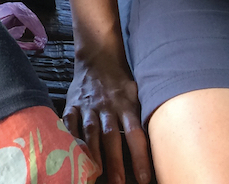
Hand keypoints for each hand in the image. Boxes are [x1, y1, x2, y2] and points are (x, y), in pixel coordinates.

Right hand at [63, 56, 151, 183]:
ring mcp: (88, 106)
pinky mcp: (73, 104)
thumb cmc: (121, 82)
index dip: (140, 156)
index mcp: (127, 105)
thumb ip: (142, 115)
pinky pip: (69, 122)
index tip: (144, 178)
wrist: (98, 58)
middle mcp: (107, 107)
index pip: (135, 133)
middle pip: (111, 136)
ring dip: (93, 153)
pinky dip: (69, 137)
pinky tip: (70, 152)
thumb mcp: (138, 93)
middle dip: (114, 162)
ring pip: (90, 131)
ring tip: (94, 173)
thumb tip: (159, 140)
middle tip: (119, 183)